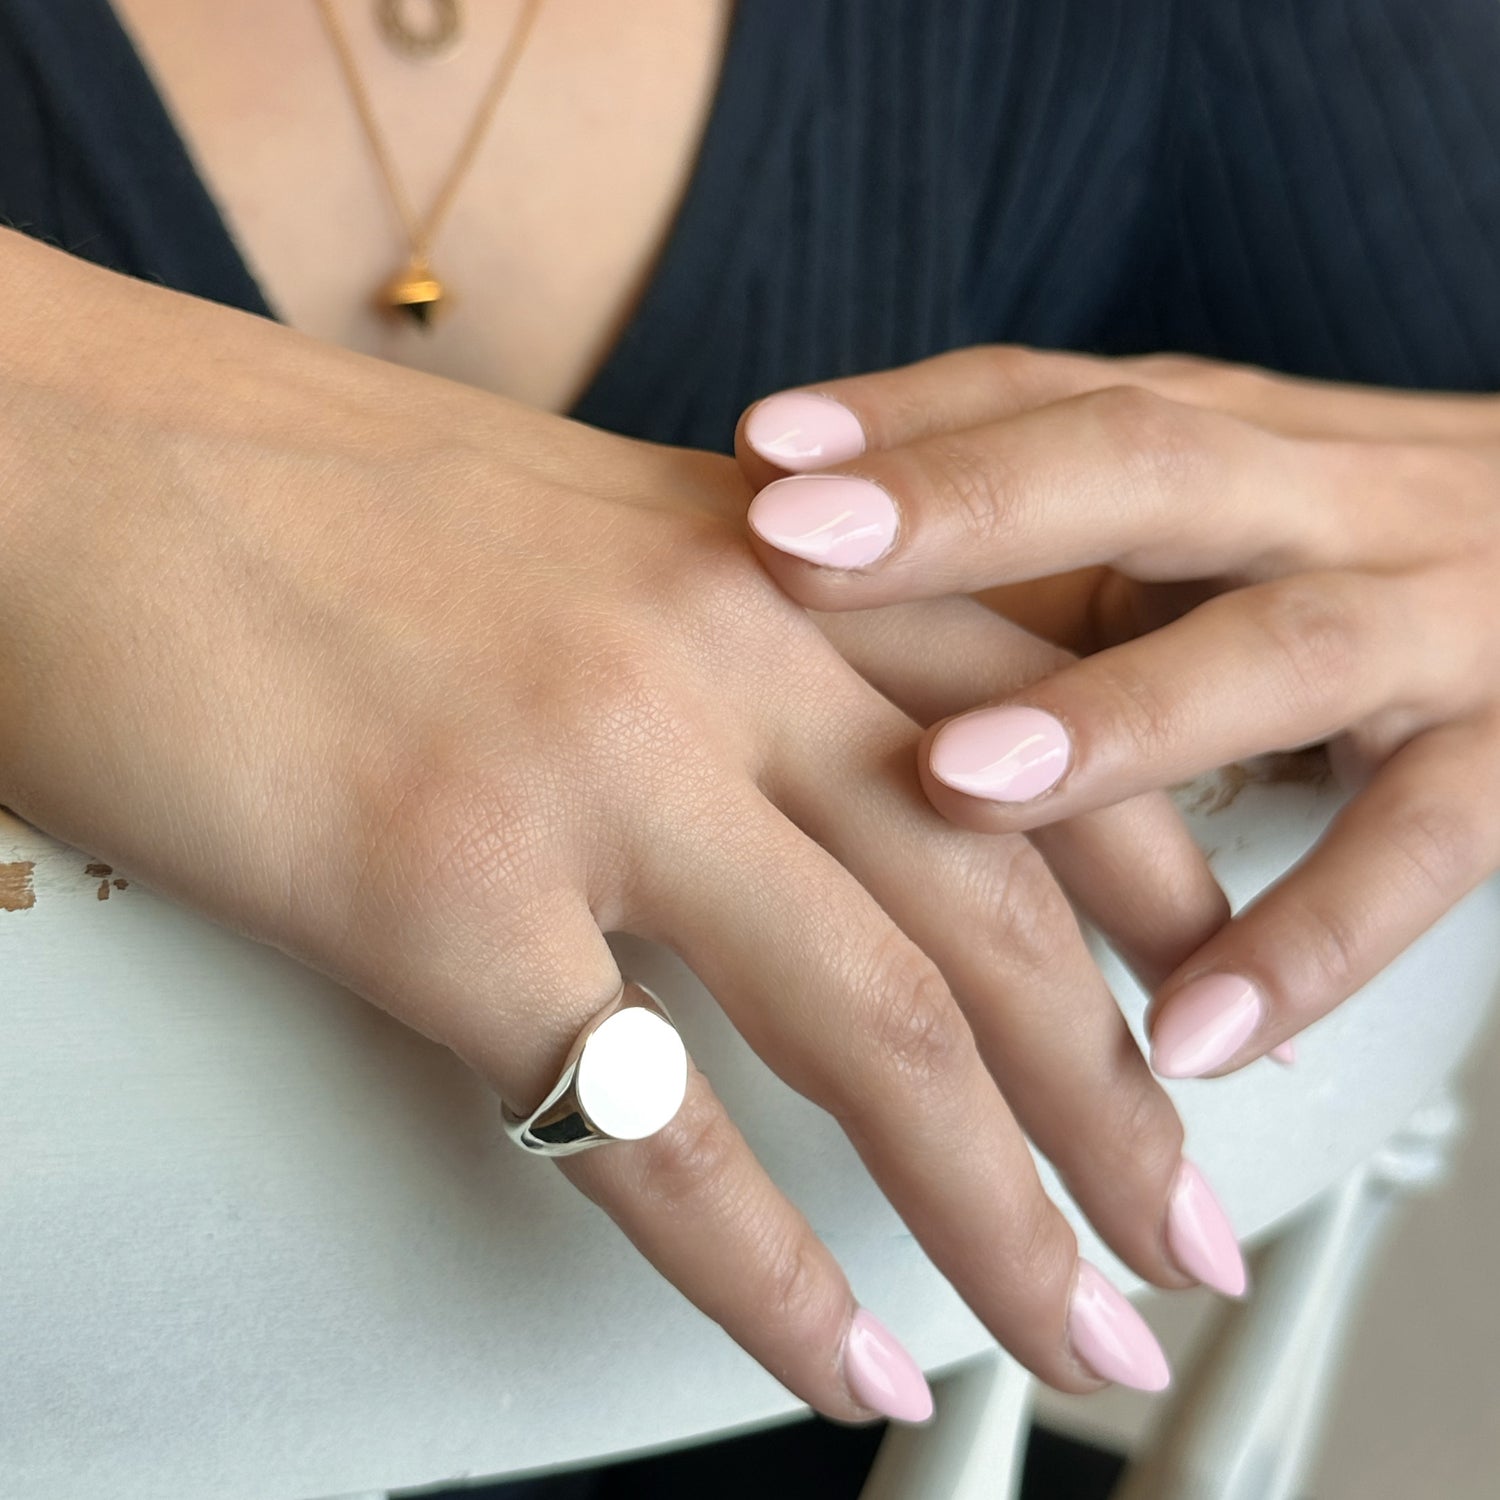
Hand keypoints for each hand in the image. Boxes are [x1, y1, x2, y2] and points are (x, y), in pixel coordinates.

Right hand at [0, 235, 1237, 1415]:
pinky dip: (763, 1276)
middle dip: (1122, 1105)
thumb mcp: (599, 537)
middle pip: (1000, 911)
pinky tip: (833, 1356)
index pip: (1046, 742)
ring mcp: (588, 769)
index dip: (1160, 897)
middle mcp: (715, 656)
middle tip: (1189, 1236)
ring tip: (1072, 1336)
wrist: (81, 453)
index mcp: (764, 562)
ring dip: (999, 1215)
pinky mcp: (441, 886)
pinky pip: (648, 1132)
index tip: (1212, 1010)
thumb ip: (743, 645)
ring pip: (878, 1030)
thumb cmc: (315, 495)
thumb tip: (834, 793)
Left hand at [738, 347, 1499, 1077]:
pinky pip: (1424, 848)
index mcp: (1232, 441)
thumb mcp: (1219, 521)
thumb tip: (825, 572)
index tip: (760, 451)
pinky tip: (1188, 1031)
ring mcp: (1439, 619)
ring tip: (956, 787)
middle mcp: (1330, 499)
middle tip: (794, 550)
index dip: (907, 418)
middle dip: (965, 510)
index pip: (1053, 395)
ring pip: (1281, 650)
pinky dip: (1307, 942)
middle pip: (1146, 470)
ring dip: (1114, 722)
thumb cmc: (1367, 555)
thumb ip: (1062, 542)